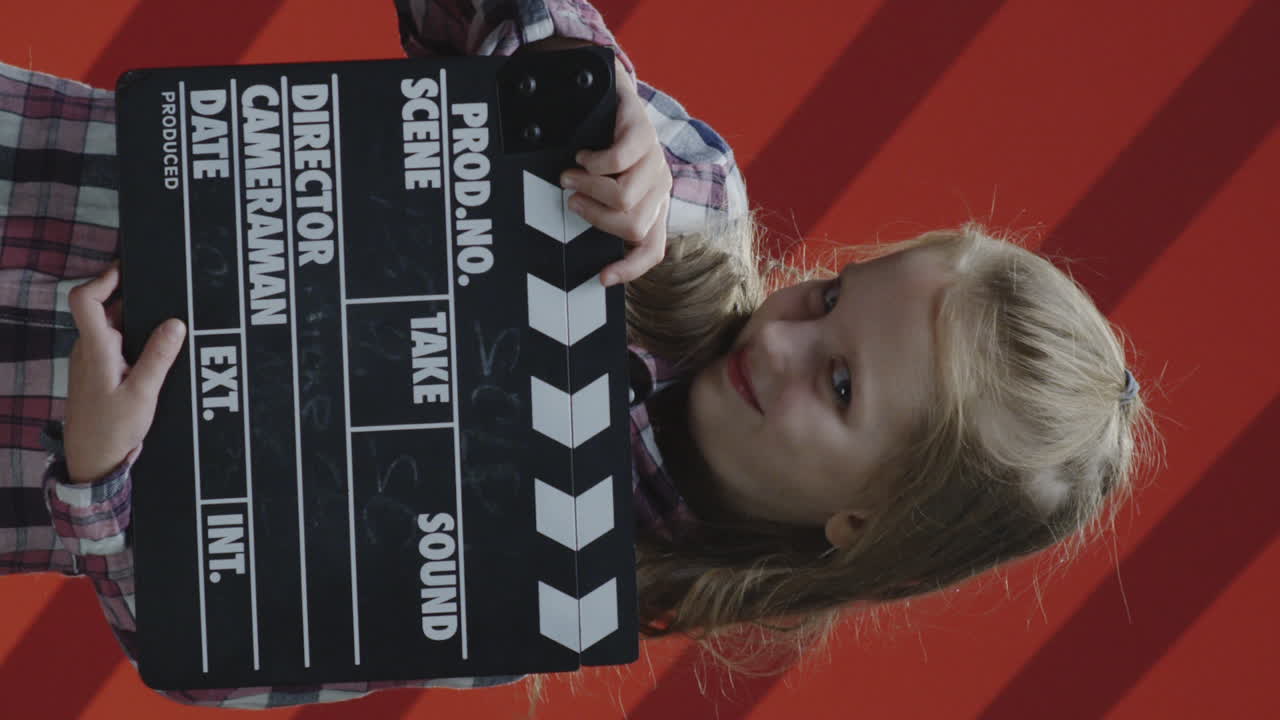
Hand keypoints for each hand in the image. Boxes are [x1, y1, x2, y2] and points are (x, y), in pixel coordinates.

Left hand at [64, 262, 186, 483]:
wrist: (92, 460)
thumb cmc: (111, 431)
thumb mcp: (143, 394)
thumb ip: (159, 356)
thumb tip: (175, 322)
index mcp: (96, 349)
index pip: (86, 300)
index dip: (104, 278)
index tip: (129, 269)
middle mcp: (89, 350)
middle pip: (104, 308)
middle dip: (132, 296)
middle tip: (162, 293)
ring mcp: (91, 361)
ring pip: (111, 327)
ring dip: (136, 319)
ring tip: (167, 321)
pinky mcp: (99, 373)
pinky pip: (115, 344)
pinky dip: (134, 338)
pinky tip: (157, 349)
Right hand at [561, 58, 671, 286]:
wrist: (607, 93)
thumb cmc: (600, 145)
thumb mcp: (601, 186)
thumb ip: (599, 211)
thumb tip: (577, 237)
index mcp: (652, 206)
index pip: (652, 249)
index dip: (630, 269)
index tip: (601, 277)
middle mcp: (660, 187)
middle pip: (632, 227)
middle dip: (594, 217)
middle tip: (573, 198)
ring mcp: (656, 160)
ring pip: (624, 198)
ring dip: (587, 188)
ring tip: (571, 175)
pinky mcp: (644, 134)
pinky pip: (618, 161)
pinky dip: (592, 163)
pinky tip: (584, 155)